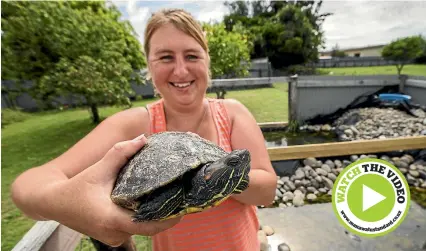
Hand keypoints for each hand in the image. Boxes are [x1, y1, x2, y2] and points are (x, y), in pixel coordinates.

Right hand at [40, 134, 180, 245]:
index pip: (146, 224)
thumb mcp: (99, 168)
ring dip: (156, 220)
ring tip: (171, 202)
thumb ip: (121, 152)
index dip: (167, 218)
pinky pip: (133, 231)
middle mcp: (112, 232)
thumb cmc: (76, 186)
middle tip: (182, 203)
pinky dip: (144, 221)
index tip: (182, 208)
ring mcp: (111, 238)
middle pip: (148, 230)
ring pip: (141, 231)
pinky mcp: (110, 237)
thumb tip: (143, 138)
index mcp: (111, 217)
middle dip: (167, 219)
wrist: (53, 202)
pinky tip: (152, 207)